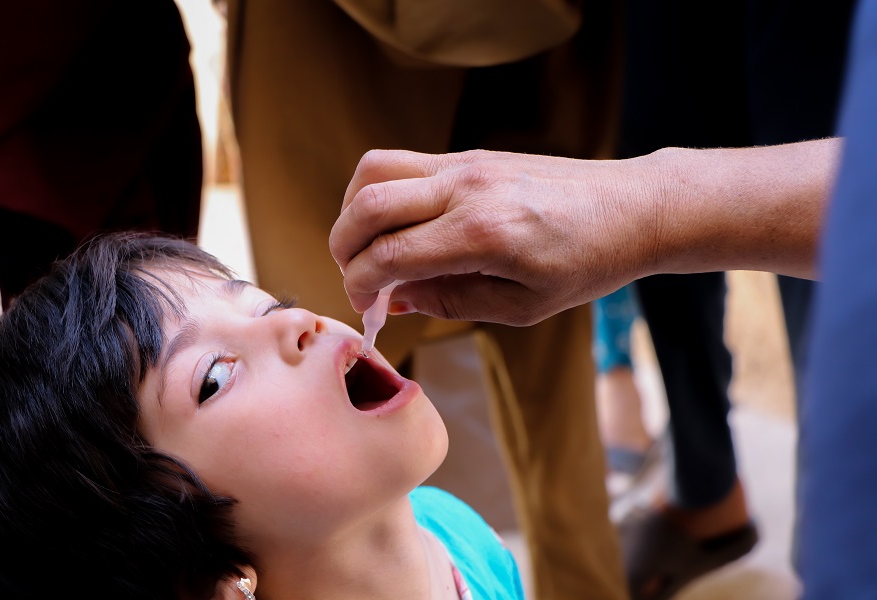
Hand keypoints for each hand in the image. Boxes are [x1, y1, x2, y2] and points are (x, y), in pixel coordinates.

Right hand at [329, 149, 661, 325]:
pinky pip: (404, 164)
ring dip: (354, 212)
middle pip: (366, 204)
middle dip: (343, 248)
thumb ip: (451, 301)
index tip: (366, 309)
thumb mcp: (523, 306)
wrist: (633, 208)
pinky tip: (400, 227)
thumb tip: (397, 297)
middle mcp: (466, 187)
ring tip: (370, 249)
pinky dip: (382, 194)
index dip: (360, 286)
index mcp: (482, 234)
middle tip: (357, 280)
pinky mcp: (470, 154)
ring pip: (375, 170)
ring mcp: (466, 163)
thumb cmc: (588, 263)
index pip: (388, 255)